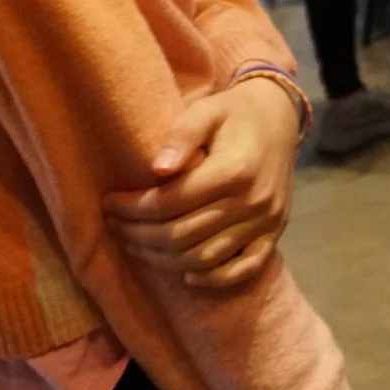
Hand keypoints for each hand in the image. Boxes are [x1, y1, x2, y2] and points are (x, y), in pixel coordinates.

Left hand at [104, 80, 303, 289]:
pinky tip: (187, 276)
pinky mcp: (274, 232)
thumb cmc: (235, 112)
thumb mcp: (207, 110)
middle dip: (140, 235)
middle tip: (116, 226)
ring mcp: (266, 221)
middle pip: (182, 235)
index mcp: (233, 170)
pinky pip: (243, 268)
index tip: (109, 203)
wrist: (280, 116)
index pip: (170, 203)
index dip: (133, 208)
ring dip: (165, 259)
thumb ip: (182, 136)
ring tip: (137, 246)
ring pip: (205, 257)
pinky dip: (214, 279)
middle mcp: (252, 201)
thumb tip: (157, 170)